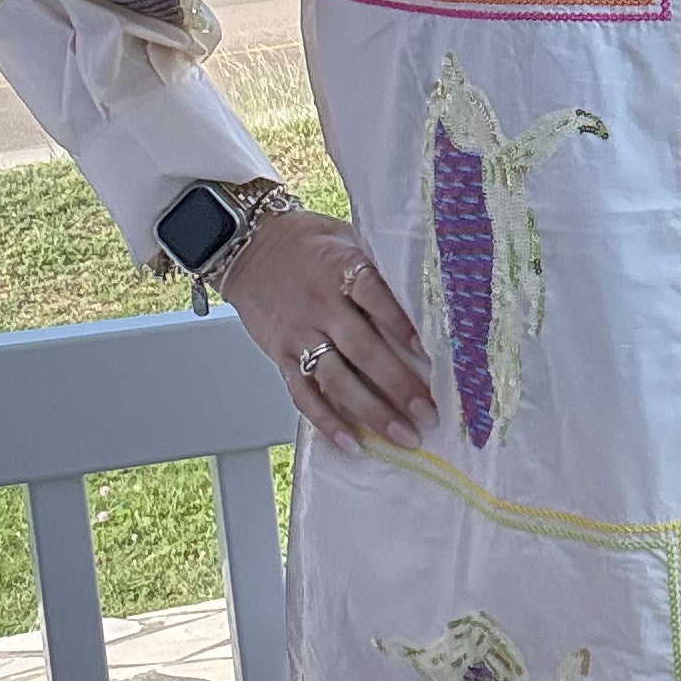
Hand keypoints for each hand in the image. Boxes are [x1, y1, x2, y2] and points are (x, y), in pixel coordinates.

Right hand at [223, 212, 438, 455]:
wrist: (248, 247)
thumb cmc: (308, 243)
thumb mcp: (348, 237)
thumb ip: (379, 265)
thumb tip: (428, 290)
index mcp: (341, 269)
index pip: (375, 296)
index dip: (403, 325)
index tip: (432, 353)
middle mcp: (320, 306)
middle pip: (362, 349)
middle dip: (398, 385)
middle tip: (429, 413)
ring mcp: (299, 335)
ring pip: (337, 380)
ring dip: (372, 412)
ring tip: (404, 436)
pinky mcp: (281, 357)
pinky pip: (304, 395)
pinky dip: (327, 422)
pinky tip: (352, 443)